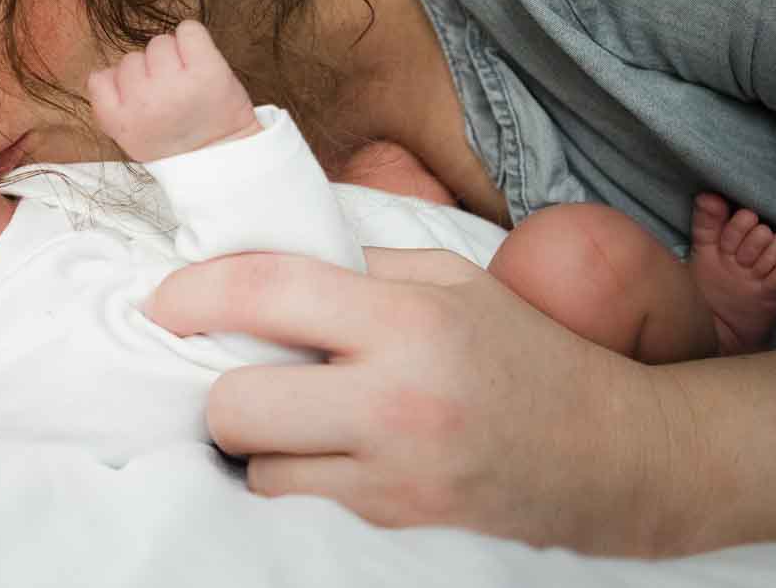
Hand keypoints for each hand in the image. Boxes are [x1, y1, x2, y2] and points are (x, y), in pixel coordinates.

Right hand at [88, 19, 259, 161]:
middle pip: (132, 58)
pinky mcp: (207, 71)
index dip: (121, 84)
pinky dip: (193, 38)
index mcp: (120, 123)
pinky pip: (188, 30)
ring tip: (188, 83)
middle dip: (150, 72)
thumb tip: (105, 73)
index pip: (100, 78)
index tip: (141, 101)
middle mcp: (144, 102)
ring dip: (173, 56)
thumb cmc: (176, 143)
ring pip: (159, 43)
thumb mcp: (130, 139)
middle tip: (172, 96)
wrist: (224, 160)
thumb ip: (110, 106)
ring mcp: (175, 85)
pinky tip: (199, 61)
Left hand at [144, 248, 680, 554]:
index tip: (164, 302)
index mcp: (407, 319)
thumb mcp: (452, 278)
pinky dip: (295, 475)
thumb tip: (266, 252)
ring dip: (258, 440)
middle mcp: (395, 401)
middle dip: (219, 386)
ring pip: (258, 468)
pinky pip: (300, 501)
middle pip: (237, 404)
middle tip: (239, 368)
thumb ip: (360, 264)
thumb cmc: (524, 352)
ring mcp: (394, 476)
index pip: (267, 293)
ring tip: (296, 413)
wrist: (611, 456)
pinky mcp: (396, 524)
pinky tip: (327, 449)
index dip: (196, 294)